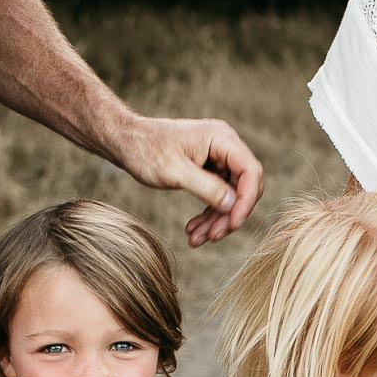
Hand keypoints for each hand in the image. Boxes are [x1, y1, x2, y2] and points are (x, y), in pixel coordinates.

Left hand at [116, 115, 262, 247]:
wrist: (126, 142)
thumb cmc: (145, 150)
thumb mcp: (175, 171)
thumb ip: (207, 188)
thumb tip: (234, 206)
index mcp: (221, 138)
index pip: (250, 171)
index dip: (246, 201)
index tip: (232, 224)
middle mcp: (225, 145)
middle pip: (244, 186)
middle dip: (230, 215)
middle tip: (212, 237)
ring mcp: (218, 158)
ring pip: (231, 196)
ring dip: (217, 220)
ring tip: (196, 239)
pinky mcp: (209, 169)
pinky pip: (218, 196)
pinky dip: (208, 214)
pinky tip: (193, 229)